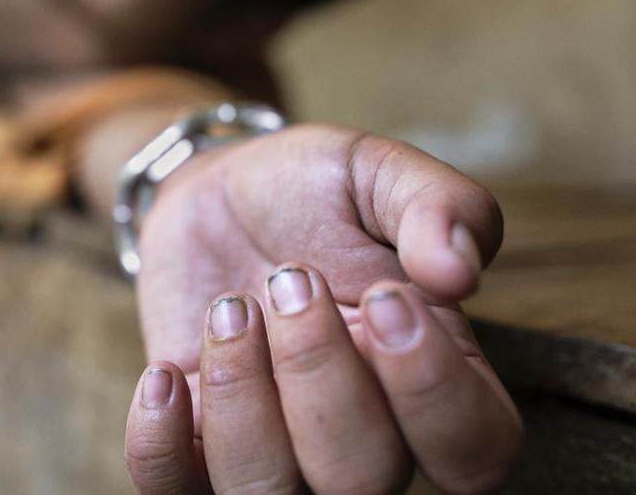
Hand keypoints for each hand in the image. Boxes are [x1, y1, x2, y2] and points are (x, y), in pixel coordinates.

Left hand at [129, 124, 518, 490]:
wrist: (217, 194)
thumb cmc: (316, 191)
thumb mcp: (381, 172)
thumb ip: (439, 205)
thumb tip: (459, 269)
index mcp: (441, 378)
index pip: (476, 451)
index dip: (432, 393)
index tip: (386, 299)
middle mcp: (370, 438)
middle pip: (366, 481)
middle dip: (319, 374)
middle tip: (289, 280)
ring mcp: (282, 455)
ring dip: (241, 400)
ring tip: (230, 309)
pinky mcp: (198, 452)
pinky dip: (158, 446)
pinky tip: (166, 375)